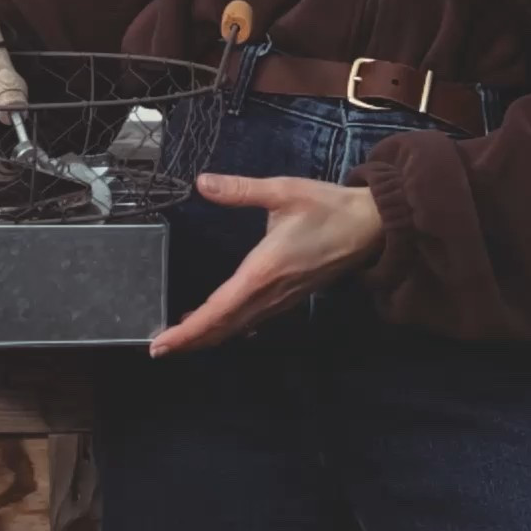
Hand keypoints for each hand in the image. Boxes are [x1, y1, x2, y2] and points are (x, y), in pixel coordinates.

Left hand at [149, 173, 383, 355]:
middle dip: (190, 341)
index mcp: (262, 271)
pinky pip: (254, 320)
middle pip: (223, 327)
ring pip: (238, 327)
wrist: (371, 226)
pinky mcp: (291, 297)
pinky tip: (221, 322)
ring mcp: (282, 300)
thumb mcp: (283, 191)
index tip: (161, 345)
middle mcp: (269, 293)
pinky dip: (231, 326)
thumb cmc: (327, 207)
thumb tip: (202, 183)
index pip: (217, 310)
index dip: (187, 331)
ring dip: (209, 335)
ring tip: (180, 337)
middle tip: (159, 348)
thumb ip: (240, 190)